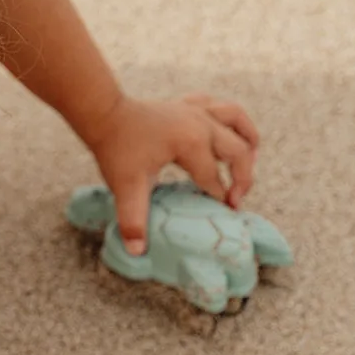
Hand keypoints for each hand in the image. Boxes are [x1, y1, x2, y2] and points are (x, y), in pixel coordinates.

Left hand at [86, 94, 258, 255]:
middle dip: (242, 177)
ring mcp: (194, 109)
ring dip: (247, 138)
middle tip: (235, 200)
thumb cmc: (116, 148)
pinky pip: (218, 106)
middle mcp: (200, 122)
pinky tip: (228, 131)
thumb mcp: (126, 186)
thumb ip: (134, 219)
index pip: (214, 179)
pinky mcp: (186, 103)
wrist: (102, 113)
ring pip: (236, 118)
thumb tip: (136, 252)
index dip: (221, 199)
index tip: (225, 216)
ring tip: (252, 159)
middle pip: (237, 150)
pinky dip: (230, 118)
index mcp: (191, 142)